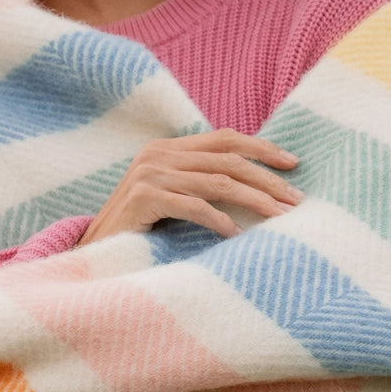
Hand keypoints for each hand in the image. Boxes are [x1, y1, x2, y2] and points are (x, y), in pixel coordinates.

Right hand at [76, 129, 301, 246]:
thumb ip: (198, 182)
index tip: (293, 164)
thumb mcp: (170, 197)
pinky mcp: (143, 198)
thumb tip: (251, 184)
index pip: (224, 139)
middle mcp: (158, 154)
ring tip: (280, 217)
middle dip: (267, 179)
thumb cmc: (139, 231)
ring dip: (255, 200)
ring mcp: (149, 174)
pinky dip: (219, 220)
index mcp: (167, 148)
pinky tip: (237, 235)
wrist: (94, 253)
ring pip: (217, 182)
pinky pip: (193, 206)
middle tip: (296, 199)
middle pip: (227, 159)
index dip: (262, 147)